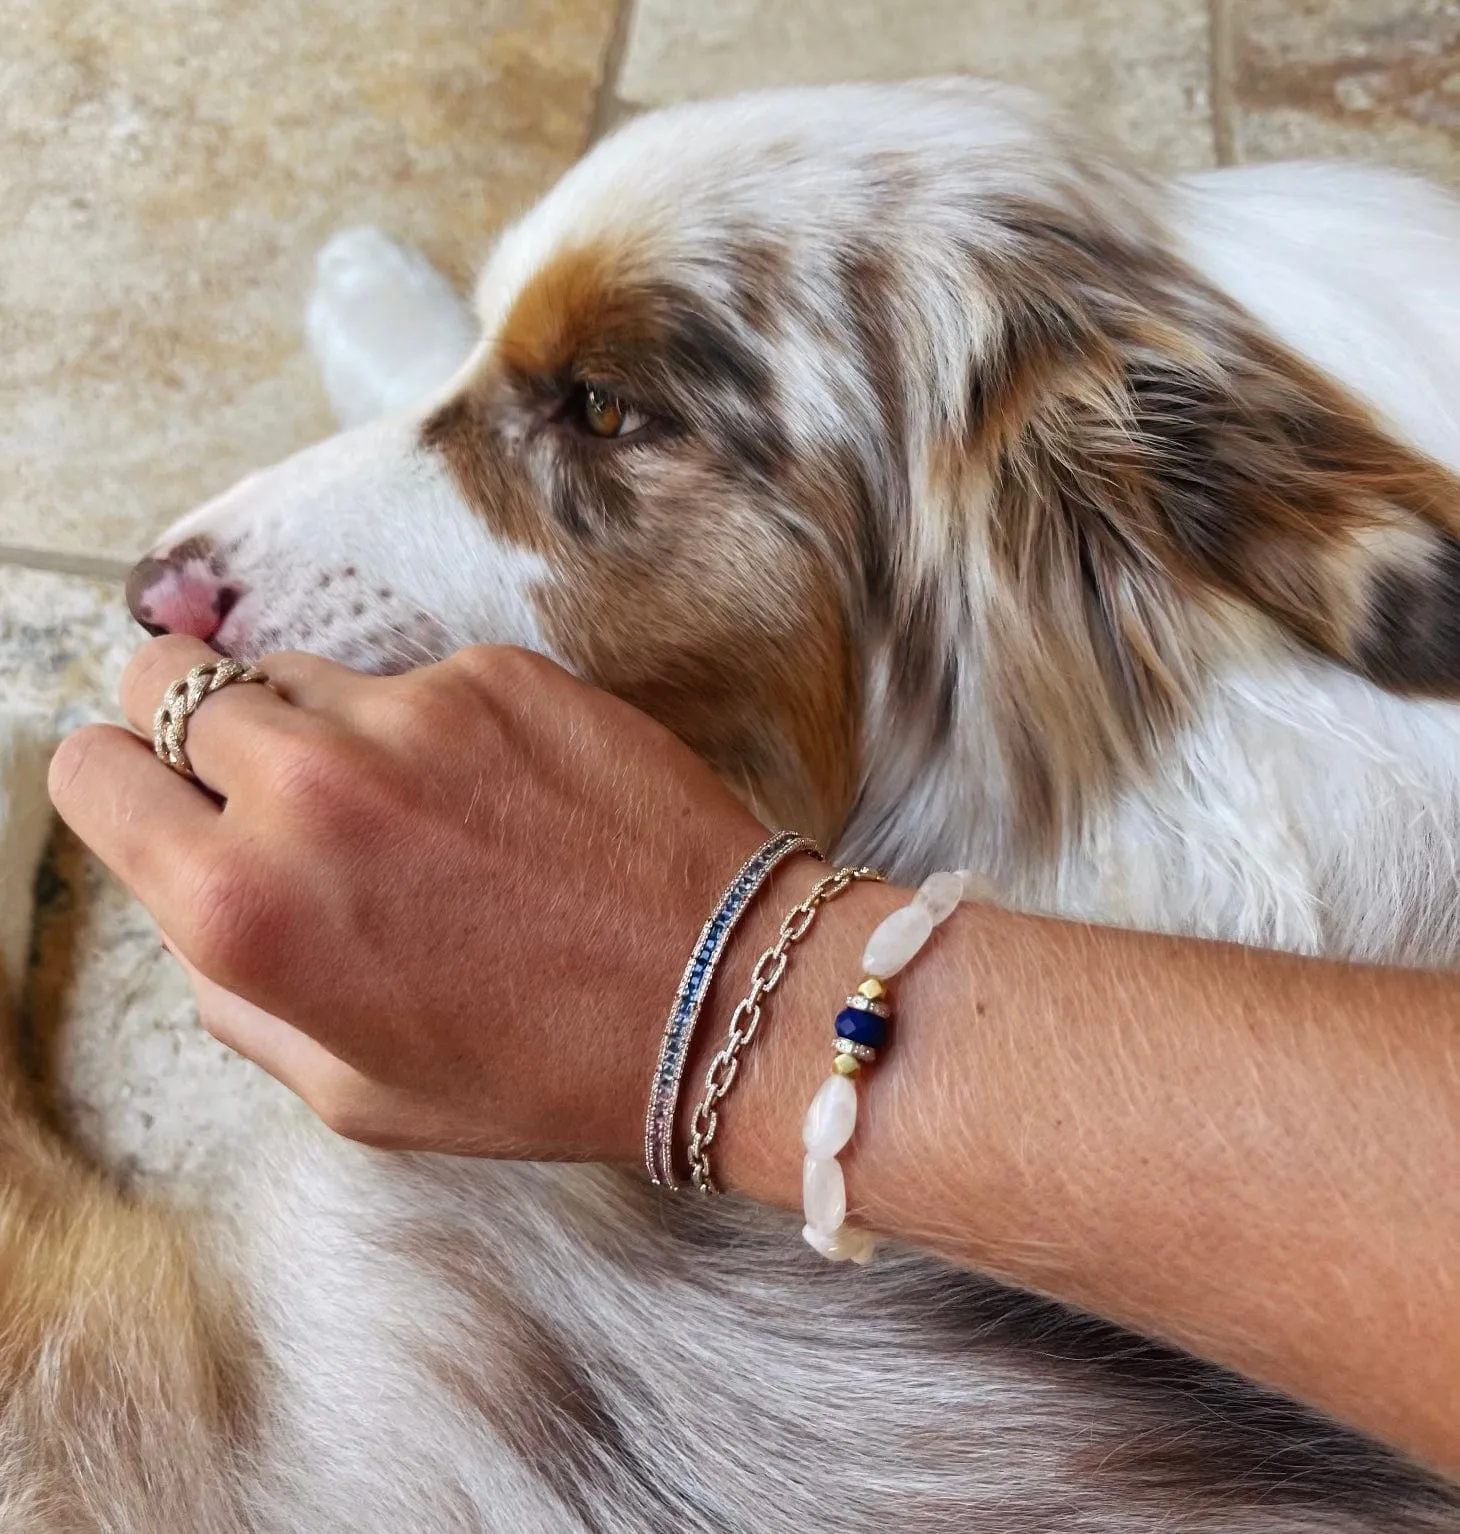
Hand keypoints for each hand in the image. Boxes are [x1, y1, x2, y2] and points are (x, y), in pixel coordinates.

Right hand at [47, 637, 769, 1159]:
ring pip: (291, 671)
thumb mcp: (351, 1088)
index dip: (123, 788)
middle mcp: (308, 788)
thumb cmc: (541, 1067)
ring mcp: (409, 713)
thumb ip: (236, 988)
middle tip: (264, 785)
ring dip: (316, 726)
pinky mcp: (498, 671)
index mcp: (244, 906)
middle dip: (195, 728)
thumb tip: (195, 898)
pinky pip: (413, 679)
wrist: (721, 996)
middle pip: (168, 678)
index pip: (91, 772)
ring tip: (408, 808)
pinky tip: (502, 798)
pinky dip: (432, 725)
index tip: (164, 802)